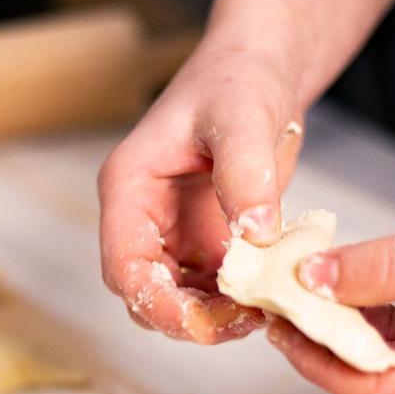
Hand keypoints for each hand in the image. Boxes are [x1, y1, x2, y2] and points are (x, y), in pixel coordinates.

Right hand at [98, 42, 304, 343]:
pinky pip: (212, 290)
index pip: (123, 264)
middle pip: (145, 294)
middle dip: (189, 318)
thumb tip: (257, 234)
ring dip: (215, 317)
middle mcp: (143, 219)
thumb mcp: (242, 116)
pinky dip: (236, 303)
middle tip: (245, 320)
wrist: (259, 71)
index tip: (201, 322)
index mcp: (129, 189)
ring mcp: (173, 235)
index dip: (154, 301)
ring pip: (178, 300)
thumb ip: (244, 173)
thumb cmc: (237, 79)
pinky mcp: (205, 244)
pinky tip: (270, 297)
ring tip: (265, 310)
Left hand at [268, 171, 394, 393]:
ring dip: (343, 320)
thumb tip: (313, 279)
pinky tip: (340, 280)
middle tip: (281, 309)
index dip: (323, 367)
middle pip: (376, 377)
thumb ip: (381, 269)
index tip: (284, 334)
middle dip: (326, 342)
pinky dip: (368, 303)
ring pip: (383, 349)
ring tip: (300, 290)